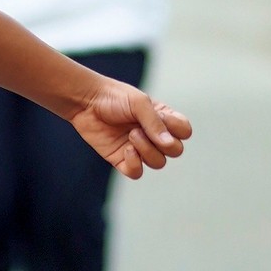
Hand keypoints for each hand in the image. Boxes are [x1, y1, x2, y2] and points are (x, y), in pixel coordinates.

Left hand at [70, 82, 191, 180]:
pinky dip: (134, 164)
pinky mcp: (122, 159)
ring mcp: (139, 148)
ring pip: (158, 163)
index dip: (177, 129)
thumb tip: (170, 144)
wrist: (86, 102)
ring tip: (130, 135)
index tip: (162, 117)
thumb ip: (156, 123)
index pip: (184, 132)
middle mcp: (153, 135)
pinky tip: (126, 150)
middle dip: (164, 144)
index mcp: (163, 118)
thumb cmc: (114, 97)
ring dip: (147, 150)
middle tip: (143, 129)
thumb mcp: (139, 104)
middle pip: (175, 151)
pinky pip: (137, 173)